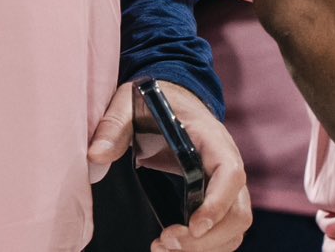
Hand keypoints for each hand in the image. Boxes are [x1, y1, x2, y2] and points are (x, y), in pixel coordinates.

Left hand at [88, 81, 251, 251]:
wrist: (175, 97)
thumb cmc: (156, 101)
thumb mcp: (131, 103)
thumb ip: (114, 126)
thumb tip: (95, 156)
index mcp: (212, 139)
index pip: (230, 174)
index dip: (217, 203)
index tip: (194, 227)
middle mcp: (227, 163)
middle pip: (238, 212)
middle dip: (207, 238)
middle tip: (166, 242)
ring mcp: (227, 185)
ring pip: (235, 228)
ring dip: (205, 248)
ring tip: (163, 247)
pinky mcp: (219, 199)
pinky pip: (225, 233)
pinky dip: (204, 248)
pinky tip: (171, 247)